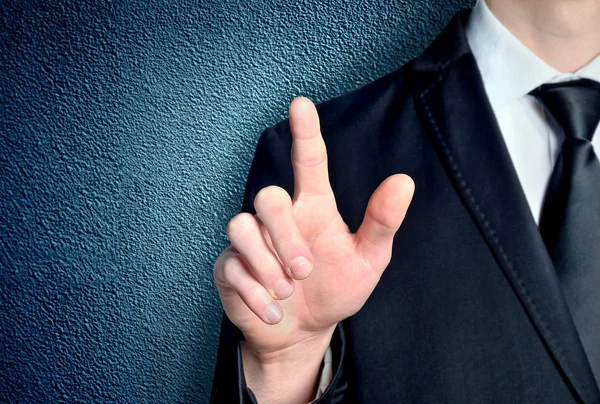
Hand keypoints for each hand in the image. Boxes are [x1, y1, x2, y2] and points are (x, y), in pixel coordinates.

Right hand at [214, 97, 413, 399]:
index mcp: (314, 208)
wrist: (303, 333)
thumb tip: (404, 180)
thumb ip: (382, 222)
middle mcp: (280, 219)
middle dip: (285, 236)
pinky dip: (256, 294)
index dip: (305, 132)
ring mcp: (252, 242)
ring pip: (241, 226)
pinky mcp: (231, 267)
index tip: (301, 103)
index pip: (308, 161)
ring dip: (267, 264)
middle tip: (304, 271)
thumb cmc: (335, 290)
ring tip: (287, 291)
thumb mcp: (368, 261)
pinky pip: (233, 266)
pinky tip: (274, 311)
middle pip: (269, 197)